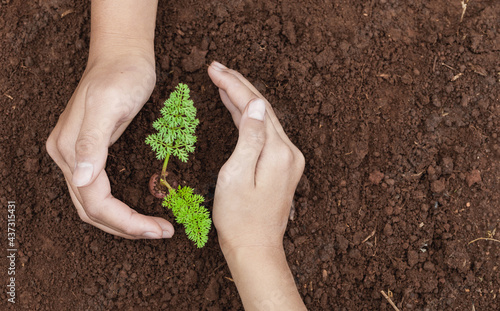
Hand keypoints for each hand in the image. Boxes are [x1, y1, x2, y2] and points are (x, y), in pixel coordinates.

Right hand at [46, 53, 173, 238]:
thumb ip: (92, 141)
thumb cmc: (122, 74)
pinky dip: (118, 207)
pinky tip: (138, 210)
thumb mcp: (110, 103)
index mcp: (70, 149)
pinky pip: (99, 191)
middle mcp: (67, 156)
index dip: (126, 221)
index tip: (159, 229)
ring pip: (93, 204)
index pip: (95, 201)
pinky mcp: (89, 151)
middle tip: (162, 232)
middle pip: (92, 209)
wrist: (123, 54)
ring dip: (122, 221)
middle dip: (127, 227)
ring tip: (154, 227)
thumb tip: (82, 179)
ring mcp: (75, 154)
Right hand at [208, 62, 305, 309]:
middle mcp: (289, 152)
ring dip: (244, 99)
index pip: (254, 107)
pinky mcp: (283, 166)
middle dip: (239, 86)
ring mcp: (288, 159)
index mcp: (278, 152)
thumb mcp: (236, 175)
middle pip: (263, 108)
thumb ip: (250, 137)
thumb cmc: (239, 217)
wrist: (255, 247)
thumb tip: (257, 104)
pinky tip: (239, 110)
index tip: (214, 69)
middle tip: (217, 68)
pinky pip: (266, 133)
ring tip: (224, 82)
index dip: (233, 85)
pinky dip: (251, 118)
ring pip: (265, 119)